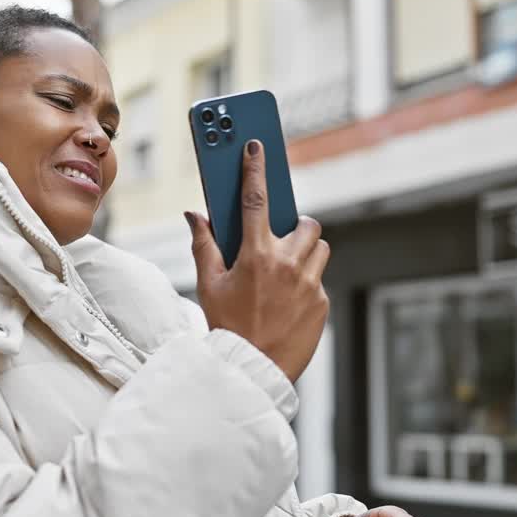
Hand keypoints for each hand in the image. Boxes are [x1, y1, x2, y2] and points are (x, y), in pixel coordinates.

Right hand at [186, 139, 329, 382]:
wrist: (253, 370)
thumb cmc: (228, 326)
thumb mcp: (209, 285)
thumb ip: (204, 245)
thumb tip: (194, 215)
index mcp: (256, 255)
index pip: (256, 199)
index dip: (255, 168)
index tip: (256, 146)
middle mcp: (287, 264)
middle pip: (305, 223)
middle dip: (296, 225)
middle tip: (279, 239)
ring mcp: (309, 284)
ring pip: (320, 248)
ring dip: (305, 251)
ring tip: (284, 269)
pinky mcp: (322, 302)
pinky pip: (320, 278)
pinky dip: (307, 281)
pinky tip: (287, 300)